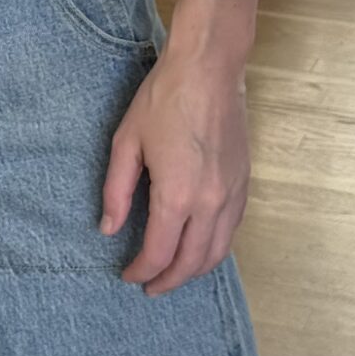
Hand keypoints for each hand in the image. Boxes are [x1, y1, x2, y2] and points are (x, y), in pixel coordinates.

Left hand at [100, 42, 251, 296]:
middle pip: (191, 262)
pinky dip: (214, 248)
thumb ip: (117, 191)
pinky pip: (232, 231)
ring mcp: (232, 195)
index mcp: (177, 195)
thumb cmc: (163, 99)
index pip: (160, 253)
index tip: (128, 275)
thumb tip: (109, 229)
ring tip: (172, 274)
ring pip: (218, 252)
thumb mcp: (127, 141)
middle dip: (169, 281)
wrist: (209, 69)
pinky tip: (198, 245)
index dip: (141, 271)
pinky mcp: (244, 184)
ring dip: (194, 270)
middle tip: (149, 286)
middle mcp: (210, 204)